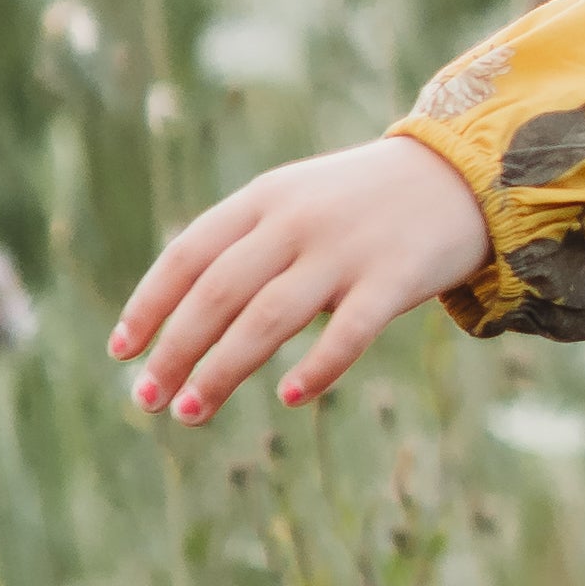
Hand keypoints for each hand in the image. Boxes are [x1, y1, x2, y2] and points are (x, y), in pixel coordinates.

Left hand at [110, 135, 493, 425]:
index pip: (188, 253)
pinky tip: (288, 398)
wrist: (462, 173)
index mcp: (264, 198)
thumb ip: (244, 245)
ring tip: (190, 412)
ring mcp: (346, 249)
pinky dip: (317, 367)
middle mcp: (296, 221)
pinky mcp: (395, 278)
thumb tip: (181, 316)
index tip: (122, 352)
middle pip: (217, 291)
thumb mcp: (295, 201)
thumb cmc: (362, 202)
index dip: (150, 303)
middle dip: (175, 349)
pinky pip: (349, 331)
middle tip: (146, 399)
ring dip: (222, 368)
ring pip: (268, 316)